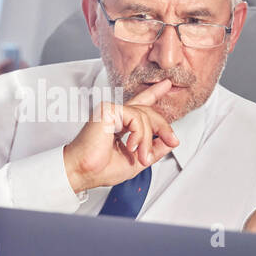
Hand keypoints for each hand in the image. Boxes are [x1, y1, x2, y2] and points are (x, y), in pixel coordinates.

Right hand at [62, 79, 179, 192]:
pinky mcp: (108, 110)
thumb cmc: (100, 168)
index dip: (154, 93)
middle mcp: (116, 114)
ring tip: (141, 156)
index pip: (140, 105)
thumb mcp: (137, 160)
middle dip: (163, 127)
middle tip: (172, 140)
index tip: (166, 85)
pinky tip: (131, 147)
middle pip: (148, 111)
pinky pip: (136, 118)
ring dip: (147, 140)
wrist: (83, 171)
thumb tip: (171, 142)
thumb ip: (154, 149)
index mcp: (120, 123)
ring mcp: (111, 110)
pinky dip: (139, 135)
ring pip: (144, 117)